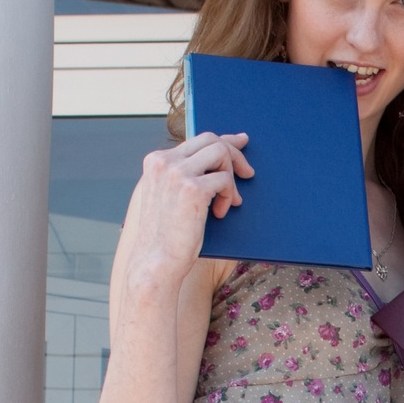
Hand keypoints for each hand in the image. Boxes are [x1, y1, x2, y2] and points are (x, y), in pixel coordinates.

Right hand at [131, 132, 253, 285]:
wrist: (156, 263)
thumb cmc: (166, 237)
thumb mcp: (169, 198)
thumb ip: (184, 176)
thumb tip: (216, 159)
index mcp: (155, 161)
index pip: (195, 139)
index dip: (222, 140)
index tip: (240, 142)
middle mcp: (164, 161)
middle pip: (210, 140)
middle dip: (234, 154)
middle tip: (248, 174)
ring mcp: (177, 173)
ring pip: (220, 154)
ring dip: (231, 177)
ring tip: (231, 200)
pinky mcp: (193, 189)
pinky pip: (224, 180)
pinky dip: (229, 196)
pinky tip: (220, 214)